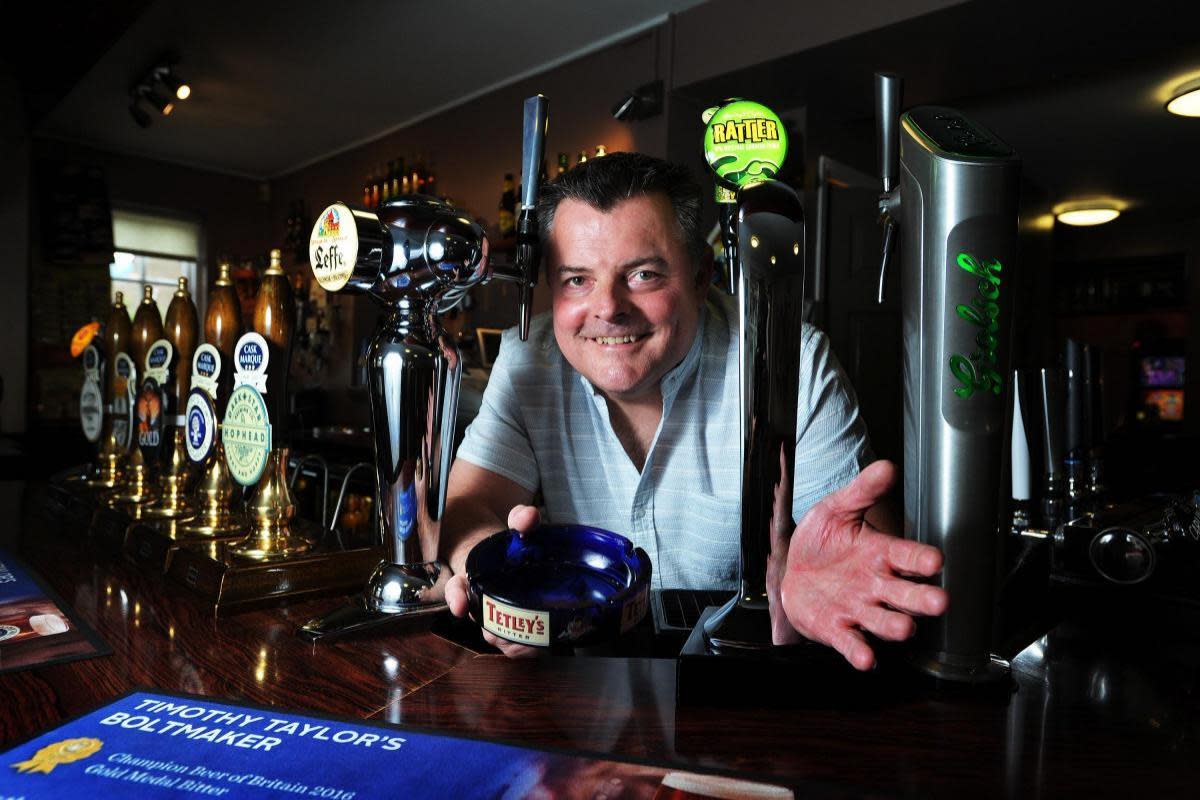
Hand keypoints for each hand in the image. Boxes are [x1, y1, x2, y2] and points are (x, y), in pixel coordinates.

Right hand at [445, 504, 542, 658]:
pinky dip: (526, 650)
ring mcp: (495, 617)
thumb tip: (528, 517)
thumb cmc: (512, 545)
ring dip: (513, 642)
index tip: (460, 605)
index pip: (456, 588)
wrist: (515, 558)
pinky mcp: (511, 629)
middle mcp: (480, 601)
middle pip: (482, 622)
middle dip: (495, 629)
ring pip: (497, 638)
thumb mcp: (516, 526)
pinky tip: (543, 647)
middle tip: (516, 629)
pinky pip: (512, 646)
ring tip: (535, 642)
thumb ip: (521, 518)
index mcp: (473, 577)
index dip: (456, 597)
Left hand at [777, 460, 947, 670]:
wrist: (792, 571)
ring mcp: (858, 609)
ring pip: (884, 621)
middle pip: (907, 594)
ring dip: (894, 625)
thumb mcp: (837, 509)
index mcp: (880, 554)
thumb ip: (862, 491)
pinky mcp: (837, 629)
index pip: (909, 556)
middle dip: (923, 599)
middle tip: (939, 601)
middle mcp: (876, 585)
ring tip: (904, 627)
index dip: (922, 558)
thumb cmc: (822, 541)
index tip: (936, 559)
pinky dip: (859, 651)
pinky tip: (865, 656)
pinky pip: (852, 642)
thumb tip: (886, 466)